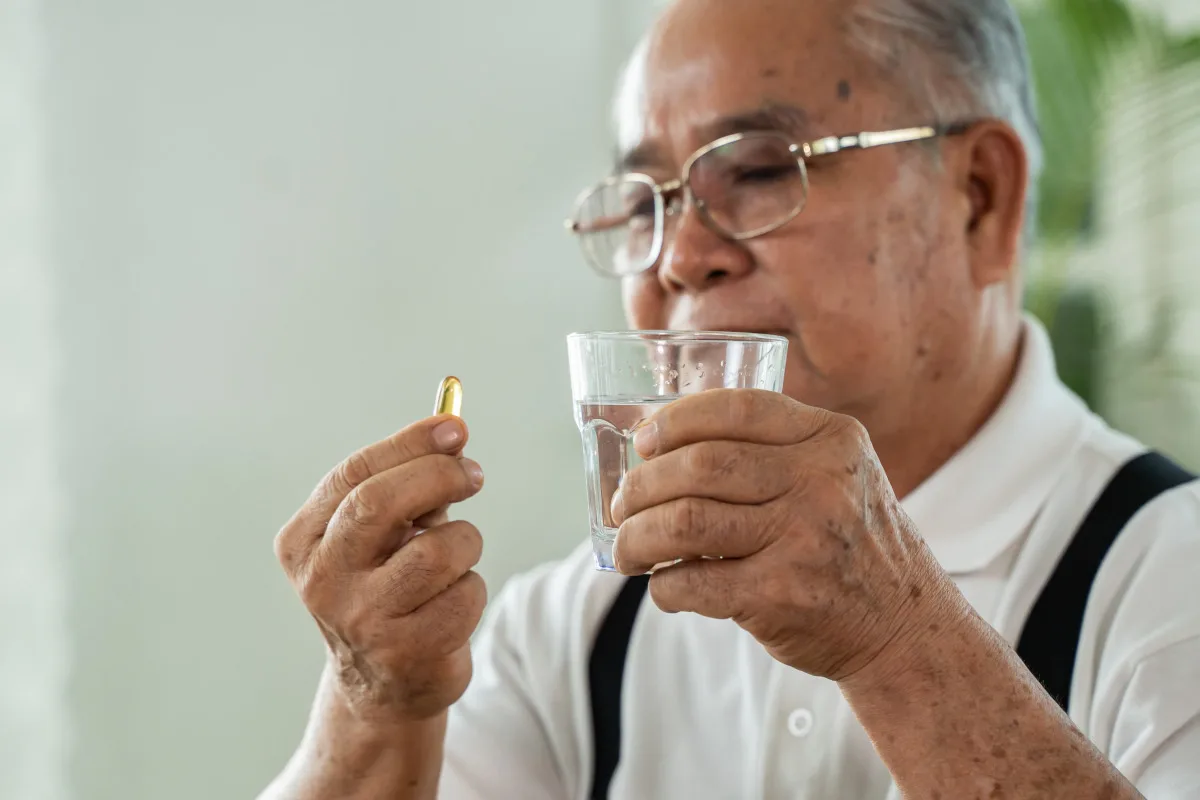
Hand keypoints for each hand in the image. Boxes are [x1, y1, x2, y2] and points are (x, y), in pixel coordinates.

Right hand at [274, 416, 486, 722]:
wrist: (381, 685)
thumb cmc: (388, 589)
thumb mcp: (384, 534)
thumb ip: (410, 482)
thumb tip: (452, 432)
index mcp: (304, 542)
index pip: (355, 474)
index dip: (410, 443)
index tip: (454, 427)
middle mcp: (323, 580)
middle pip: (380, 503)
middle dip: (438, 476)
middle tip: (473, 473)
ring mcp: (361, 620)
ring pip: (438, 549)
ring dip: (464, 543)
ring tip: (453, 561)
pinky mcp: (405, 653)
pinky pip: (465, 594)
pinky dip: (472, 589)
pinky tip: (451, 605)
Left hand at [610, 389, 959, 680]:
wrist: (905, 628)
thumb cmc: (851, 544)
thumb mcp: (838, 474)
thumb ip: (775, 450)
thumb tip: (662, 446)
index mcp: (831, 439)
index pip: (737, 409)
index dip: (676, 420)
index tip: (644, 440)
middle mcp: (821, 482)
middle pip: (699, 466)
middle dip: (642, 485)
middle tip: (624, 505)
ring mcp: (803, 539)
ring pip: (685, 522)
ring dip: (637, 537)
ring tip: (627, 549)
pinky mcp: (782, 595)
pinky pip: (693, 582)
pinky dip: (663, 585)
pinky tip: (664, 585)